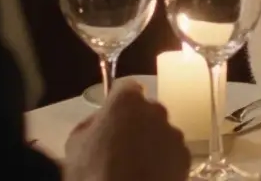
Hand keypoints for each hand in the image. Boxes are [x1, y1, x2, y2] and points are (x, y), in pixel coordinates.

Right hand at [64, 81, 190, 180]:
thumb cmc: (94, 172)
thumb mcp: (75, 145)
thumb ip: (91, 123)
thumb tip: (100, 121)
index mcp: (126, 102)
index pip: (127, 87)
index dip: (120, 101)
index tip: (113, 115)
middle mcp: (155, 111)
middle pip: (147, 110)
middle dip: (137, 122)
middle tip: (122, 145)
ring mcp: (173, 134)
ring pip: (162, 132)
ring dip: (152, 142)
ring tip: (136, 165)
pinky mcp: (185, 157)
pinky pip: (172, 153)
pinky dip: (164, 161)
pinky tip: (149, 175)